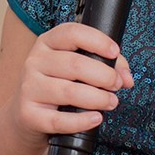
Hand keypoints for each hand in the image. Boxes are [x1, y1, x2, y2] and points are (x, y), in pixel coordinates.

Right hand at [11, 23, 133, 146]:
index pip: (71, 33)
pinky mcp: (29, 114)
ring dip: (97, 98)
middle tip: (117, 84)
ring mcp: (29, 88)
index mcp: (48, 43)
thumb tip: (127, 78)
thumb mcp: (77, 67)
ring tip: (111, 102)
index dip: (97, 41)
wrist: (27, 115)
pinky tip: (95, 118)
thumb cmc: (58, 85)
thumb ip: (106, 65)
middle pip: (74, 64)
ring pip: (68, 91)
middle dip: (104, 75)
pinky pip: (59, 120)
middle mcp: (35, 62)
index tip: (114, 52)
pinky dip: (81, 121)